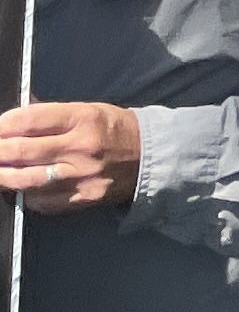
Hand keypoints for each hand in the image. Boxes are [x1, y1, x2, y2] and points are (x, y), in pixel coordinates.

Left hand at [0, 101, 141, 213]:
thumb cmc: (114, 129)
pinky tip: (21, 188)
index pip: (29, 120)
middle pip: (21, 151)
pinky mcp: (83, 198)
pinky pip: (42, 201)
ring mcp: (82, 175)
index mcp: (83, 119)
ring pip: (26, 180)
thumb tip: (12, 122)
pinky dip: (26, 195)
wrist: (151, 156)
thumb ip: (51, 116)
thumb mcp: (88, 111)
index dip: (3, 125)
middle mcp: (81, 147)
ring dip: (2, 177)